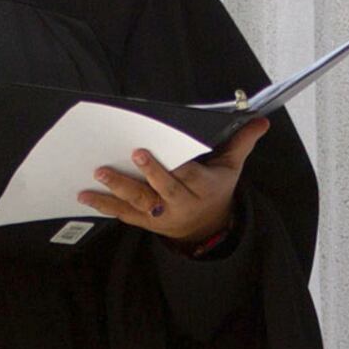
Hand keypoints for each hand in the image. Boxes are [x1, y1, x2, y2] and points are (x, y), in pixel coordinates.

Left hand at [82, 114, 269, 244]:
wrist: (206, 227)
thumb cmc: (215, 189)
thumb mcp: (232, 167)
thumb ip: (242, 142)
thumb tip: (261, 122)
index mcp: (203, 189)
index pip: (188, 177)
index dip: (172, 168)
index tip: (154, 152)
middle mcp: (181, 205)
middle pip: (163, 190)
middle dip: (148, 174)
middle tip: (132, 155)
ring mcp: (162, 215)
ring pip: (139, 202)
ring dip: (117, 189)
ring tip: (98, 174)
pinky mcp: (146, 222)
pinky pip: (124, 214)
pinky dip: (105, 205)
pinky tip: (86, 195)